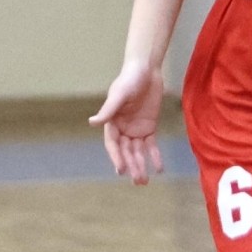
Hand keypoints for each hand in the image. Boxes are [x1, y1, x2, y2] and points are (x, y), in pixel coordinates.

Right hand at [89, 59, 165, 183]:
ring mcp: (135, 129)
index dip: (116, 157)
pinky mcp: (149, 127)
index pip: (112, 144)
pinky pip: (151, 145)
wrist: (147, 70)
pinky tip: (159, 168)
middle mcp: (122, 128)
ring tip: (145, 181)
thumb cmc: (130, 79)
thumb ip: (108, 110)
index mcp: (112, 122)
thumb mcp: (119, 94)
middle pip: (125, 151)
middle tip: (137, 180)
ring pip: (137, 151)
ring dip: (141, 165)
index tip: (121, 169)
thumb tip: (91, 122)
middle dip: (131, 166)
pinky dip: (154, 156)